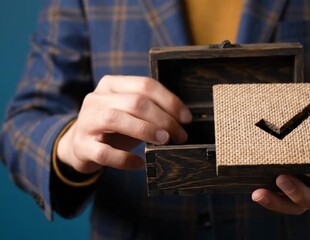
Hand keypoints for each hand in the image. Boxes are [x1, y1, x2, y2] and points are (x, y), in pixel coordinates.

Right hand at [57, 75, 191, 173]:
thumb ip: (150, 108)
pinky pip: (105, 153)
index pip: (145, 85)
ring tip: (165, 141)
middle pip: (135, 102)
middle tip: (180, 135)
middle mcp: (96, 99)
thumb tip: (183, 119)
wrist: (79, 145)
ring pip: (116, 119)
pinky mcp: (82, 146)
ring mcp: (86, 121)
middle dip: (164, 119)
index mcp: (111, 84)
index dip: (170, 101)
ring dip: (146, 130)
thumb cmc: (114, 127)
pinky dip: (125, 159)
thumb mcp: (130, 111)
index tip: (186, 118)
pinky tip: (139, 162)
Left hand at [252, 95, 309, 214]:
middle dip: (300, 194)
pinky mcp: (286, 189)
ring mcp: (304, 190)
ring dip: (278, 203)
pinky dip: (268, 199)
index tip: (309, 166)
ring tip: (259, 194)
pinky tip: (255, 192)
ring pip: (296, 207)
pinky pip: (279, 202)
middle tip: (281, 178)